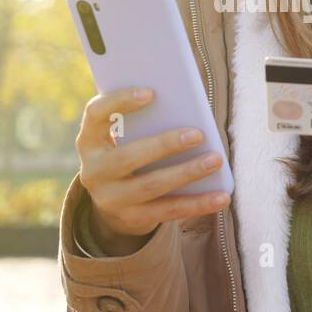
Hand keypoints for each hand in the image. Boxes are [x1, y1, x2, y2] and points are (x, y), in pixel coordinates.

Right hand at [75, 88, 230, 254]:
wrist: (114, 202)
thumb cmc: (128, 151)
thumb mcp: (124, 136)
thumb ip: (143, 121)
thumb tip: (185, 108)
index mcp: (89, 140)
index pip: (95, 114)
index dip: (120, 102)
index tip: (151, 93)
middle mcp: (93, 171)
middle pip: (128, 156)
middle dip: (165, 144)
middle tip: (198, 134)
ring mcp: (110, 199)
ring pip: (152, 186)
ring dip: (187, 173)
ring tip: (215, 160)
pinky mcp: (131, 219)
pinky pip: (168, 211)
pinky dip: (198, 203)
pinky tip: (221, 196)